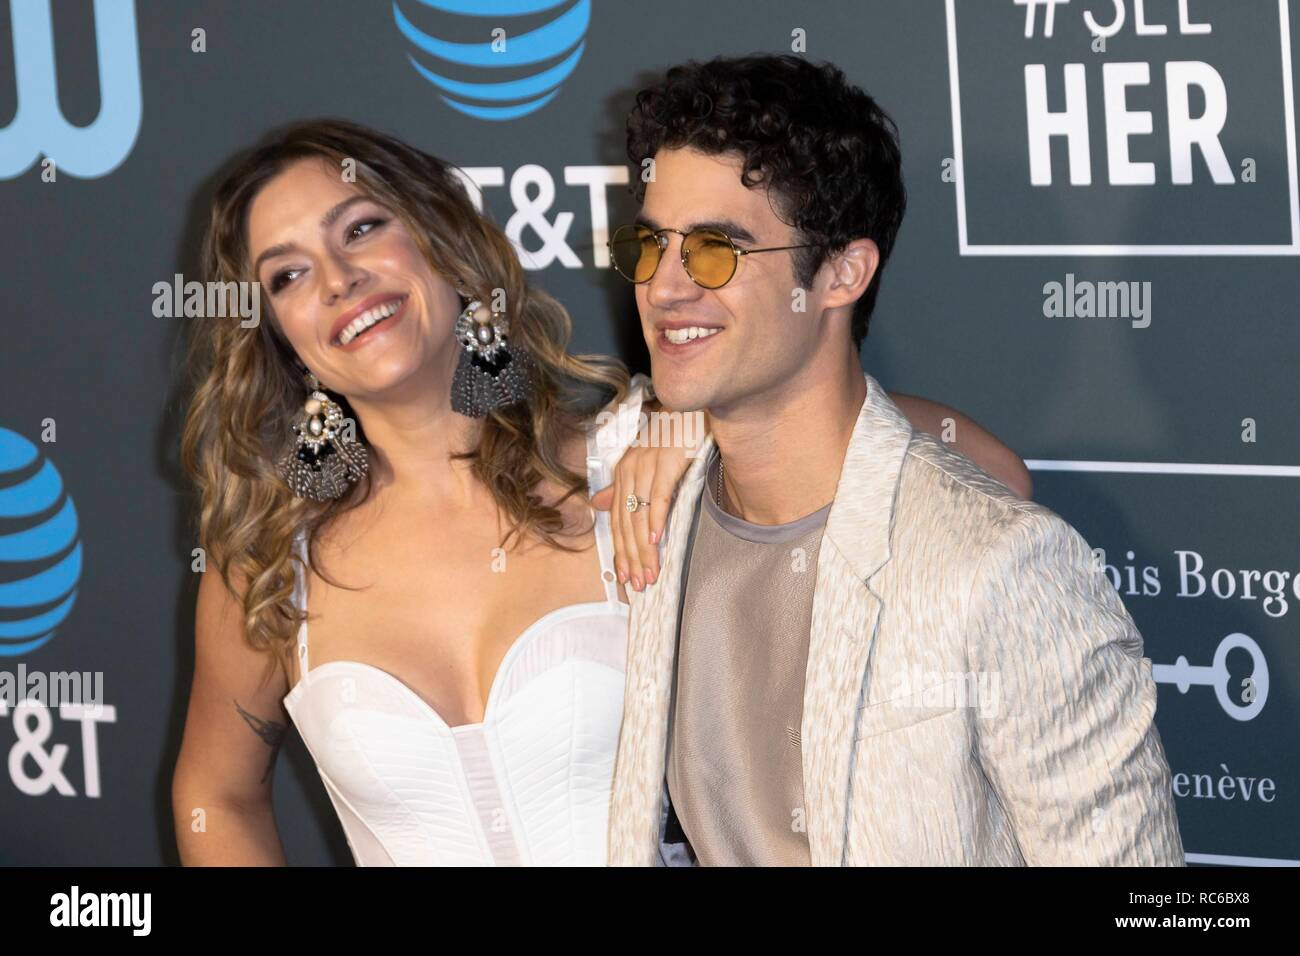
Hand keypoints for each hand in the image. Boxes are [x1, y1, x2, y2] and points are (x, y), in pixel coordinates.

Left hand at [589, 401, 704, 590]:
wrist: (688, 408)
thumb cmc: (669, 436)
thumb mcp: (642, 461)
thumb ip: (621, 485)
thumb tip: (599, 504)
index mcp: (623, 474)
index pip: (619, 522)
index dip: (622, 552)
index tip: (627, 578)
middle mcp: (630, 472)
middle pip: (627, 524)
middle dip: (633, 558)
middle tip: (639, 584)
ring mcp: (647, 468)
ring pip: (641, 517)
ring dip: (645, 549)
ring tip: (650, 573)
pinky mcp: (666, 463)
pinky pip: (659, 497)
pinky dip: (657, 520)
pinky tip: (657, 541)